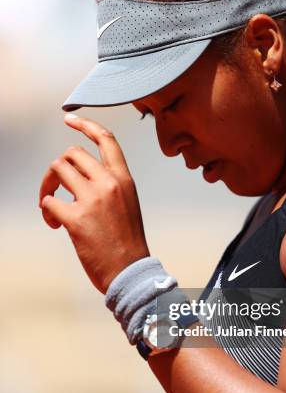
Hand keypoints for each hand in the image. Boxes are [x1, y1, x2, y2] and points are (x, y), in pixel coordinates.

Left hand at [39, 114, 149, 293]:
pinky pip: (48, 202)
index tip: (69, 120)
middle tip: (55, 189)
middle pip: (72, 154)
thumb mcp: (127, 205)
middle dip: (57, 169)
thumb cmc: (128, 242)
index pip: (106, 140)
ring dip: (47, 187)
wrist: (131, 272)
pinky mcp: (76, 219)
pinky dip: (46, 211)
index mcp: (124, 179)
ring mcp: (92, 200)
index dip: (86, 125)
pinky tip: (55, 224)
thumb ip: (110, 186)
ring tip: (53, 209)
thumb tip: (79, 177)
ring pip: (57, 170)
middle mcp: (108, 183)